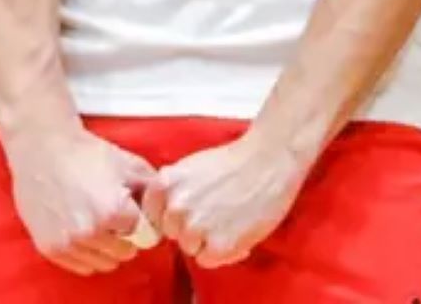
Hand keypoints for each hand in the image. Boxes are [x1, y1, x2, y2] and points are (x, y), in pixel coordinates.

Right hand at [2, 123, 157, 275]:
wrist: (42, 148)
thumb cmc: (86, 153)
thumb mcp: (129, 164)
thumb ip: (152, 191)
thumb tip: (164, 213)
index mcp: (114, 212)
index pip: (144, 237)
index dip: (142, 225)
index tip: (133, 214)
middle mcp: (91, 233)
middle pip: (124, 253)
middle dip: (124, 238)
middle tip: (114, 218)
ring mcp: (68, 243)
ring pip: (103, 263)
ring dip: (105, 249)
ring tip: (97, 223)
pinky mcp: (50, 249)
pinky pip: (80, 266)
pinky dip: (86, 254)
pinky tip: (82, 231)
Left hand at [146, 127, 309, 268]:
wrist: (269, 160)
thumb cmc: (233, 162)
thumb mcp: (189, 167)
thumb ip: (172, 190)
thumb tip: (163, 212)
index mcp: (164, 184)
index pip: (151, 216)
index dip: (170, 217)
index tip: (187, 213)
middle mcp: (175, 207)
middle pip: (171, 233)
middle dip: (189, 228)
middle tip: (214, 214)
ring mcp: (196, 228)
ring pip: (190, 248)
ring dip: (206, 241)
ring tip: (227, 222)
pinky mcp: (219, 245)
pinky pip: (208, 260)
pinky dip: (221, 252)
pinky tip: (235, 233)